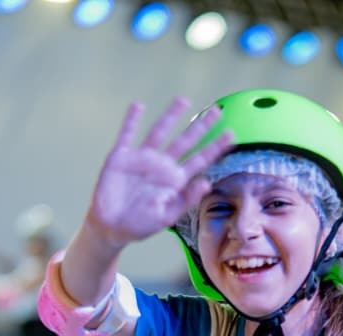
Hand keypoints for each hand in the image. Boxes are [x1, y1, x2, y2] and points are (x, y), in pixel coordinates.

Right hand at [85, 97, 234, 250]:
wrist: (112, 228)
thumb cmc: (141, 224)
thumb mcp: (168, 217)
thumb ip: (187, 199)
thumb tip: (207, 183)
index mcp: (175, 180)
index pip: (199, 160)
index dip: (215, 147)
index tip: (231, 134)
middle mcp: (161, 166)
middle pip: (185, 141)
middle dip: (200, 126)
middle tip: (217, 111)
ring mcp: (142, 159)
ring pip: (159, 132)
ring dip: (170, 116)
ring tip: (184, 101)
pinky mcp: (121, 158)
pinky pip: (127, 135)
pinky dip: (131, 121)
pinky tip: (138, 106)